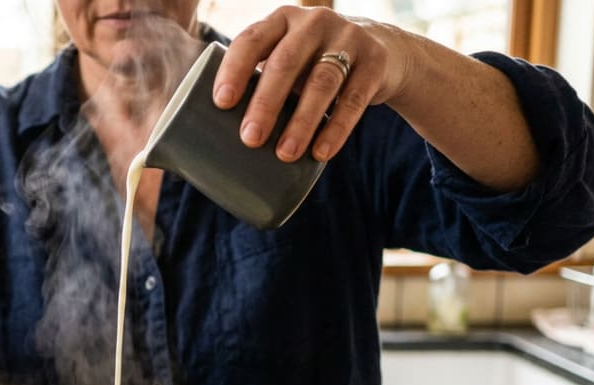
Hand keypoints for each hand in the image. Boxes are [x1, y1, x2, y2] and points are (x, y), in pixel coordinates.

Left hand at [213, 6, 411, 162]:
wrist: (383, 51)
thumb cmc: (313, 65)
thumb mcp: (288, 60)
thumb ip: (261, 82)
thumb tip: (210, 137)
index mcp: (281, 21)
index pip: (251, 40)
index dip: (234, 70)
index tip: (221, 103)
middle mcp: (314, 23)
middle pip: (285, 62)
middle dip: (265, 103)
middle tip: (250, 139)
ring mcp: (348, 38)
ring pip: (322, 81)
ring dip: (301, 121)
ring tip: (285, 154)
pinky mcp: (376, 61)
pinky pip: (354, 99)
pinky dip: (336, 128)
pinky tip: (321, 153)